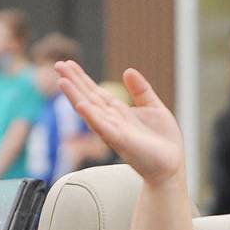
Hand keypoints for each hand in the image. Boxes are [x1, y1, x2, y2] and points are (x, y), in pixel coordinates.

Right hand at [56, 61, 183, 185]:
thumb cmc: (163, 141)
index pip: (96, 92)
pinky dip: (93, 117)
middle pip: (88, 98)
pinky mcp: (122, 142)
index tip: (67, 63)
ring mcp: (115, 132)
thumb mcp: (155, 108)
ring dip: (75, 97)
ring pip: (91, 111)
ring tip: (62, 81)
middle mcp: (112, 121)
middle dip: (73, 82)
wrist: (171, 166)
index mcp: (118, 112)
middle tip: (58, 64)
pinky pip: (104, 129)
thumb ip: (141, 91)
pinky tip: (82, 106)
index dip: (82, 78)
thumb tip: (127, 70)